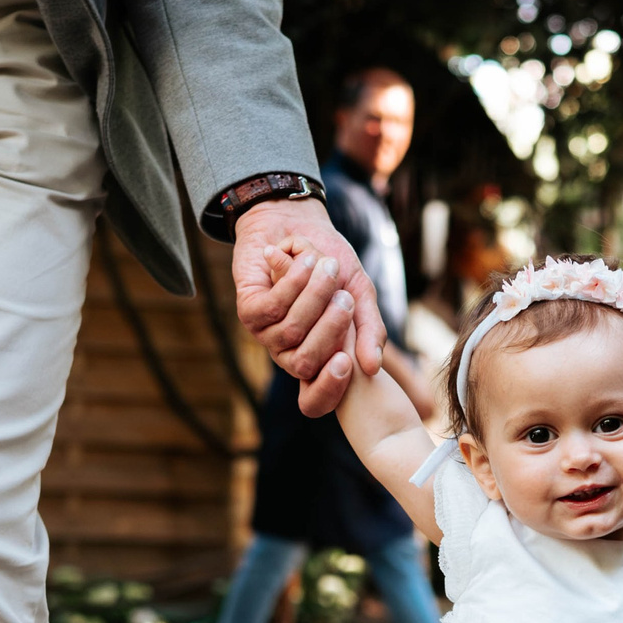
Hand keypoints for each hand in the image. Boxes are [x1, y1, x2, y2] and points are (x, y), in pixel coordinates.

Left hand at [232, 197, 384, 415]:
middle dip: (329, 328)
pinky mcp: (248, 311)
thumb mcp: (359, 293)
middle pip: (306, 362)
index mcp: (319, 357)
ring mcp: (267, 334)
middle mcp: (290, 353)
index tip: (347, 364)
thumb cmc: (331, 262)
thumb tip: (373, 368)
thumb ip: (369, 328)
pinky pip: (271, 308)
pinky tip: (304, 259)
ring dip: (313, 295)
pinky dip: (292, 281)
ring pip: (291, 331)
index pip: (315, 399)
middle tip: (344, 297)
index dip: (329, 390)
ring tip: (326, 265)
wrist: (299, 223)